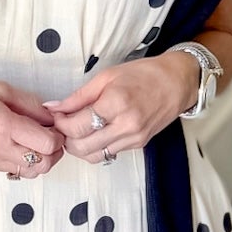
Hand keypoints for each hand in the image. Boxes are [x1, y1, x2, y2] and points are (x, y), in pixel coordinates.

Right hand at [0, 78, 66, 178]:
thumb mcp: (0, 89)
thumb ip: (30, 104)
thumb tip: (51, 116)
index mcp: (5, 126)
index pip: (48, 144)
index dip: (58, 136)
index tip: (54, 125)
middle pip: (44, 164)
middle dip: (54, 151)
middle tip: (50, 135)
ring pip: (31, 173)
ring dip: (40, 160)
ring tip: (34, 142)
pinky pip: (15, 171)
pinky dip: (24, 162)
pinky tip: (18, 145)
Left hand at [43, 54, 197, 161]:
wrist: (177, 83)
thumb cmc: (144, 74)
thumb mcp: (106, 77)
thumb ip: (78, 97)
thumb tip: (53, 108)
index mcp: (116, 103)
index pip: (77, 127)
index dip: (60, 124)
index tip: (56, 115)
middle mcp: (126, 125)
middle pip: (82, 147)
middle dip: (65, 139)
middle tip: (62, 125)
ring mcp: (133, 138)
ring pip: (94, 156)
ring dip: (79, 147)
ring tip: (76, 130)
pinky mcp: (138, 145)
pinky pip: (108, 154)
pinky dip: (95, 147)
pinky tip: (93, 133)